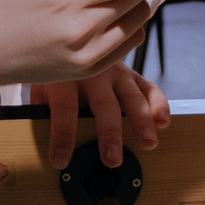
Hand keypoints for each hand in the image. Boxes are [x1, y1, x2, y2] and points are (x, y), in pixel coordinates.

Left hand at [31, 62, 170, 168]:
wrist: (67, 44)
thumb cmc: (53, 78)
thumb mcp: (41, 92)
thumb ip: (43, 114)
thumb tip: (41, 146)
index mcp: (65, 77)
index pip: (65, 108)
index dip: (63, 136)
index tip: (60, 160)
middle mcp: (93, 73)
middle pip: (104, 103)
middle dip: (109, 133)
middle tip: (112, 158)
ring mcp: (116, 73)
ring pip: (131, 96)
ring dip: (141, 120)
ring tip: (148, 143)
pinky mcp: (132, 76)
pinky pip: (149, 89)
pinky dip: (159, 104)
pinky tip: (163, 122)